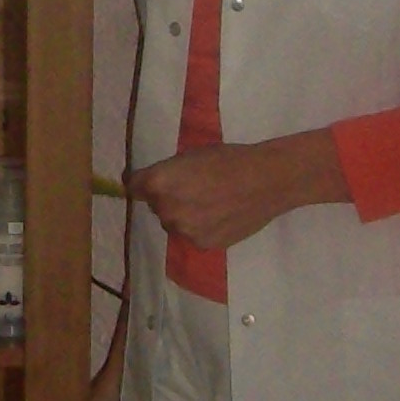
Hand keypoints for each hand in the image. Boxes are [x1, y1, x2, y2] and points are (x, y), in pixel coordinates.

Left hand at [125, 130, 346, 252]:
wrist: (266, 181)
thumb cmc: (229, 160)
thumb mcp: (190, 157)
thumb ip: (166, 173)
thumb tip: (146, 183)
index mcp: (159, 182)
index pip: (133, 187)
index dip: (142, 183)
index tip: (149, 183)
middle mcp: (166, 210)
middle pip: (156, 206)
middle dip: (168, 199)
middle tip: (194, 190)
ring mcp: (184, 230)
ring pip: (174, 223)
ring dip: (184, 215)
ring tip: (211, 204)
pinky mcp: (202, 243)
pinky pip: (192, 235)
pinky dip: (201, 228)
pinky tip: (220, 216)